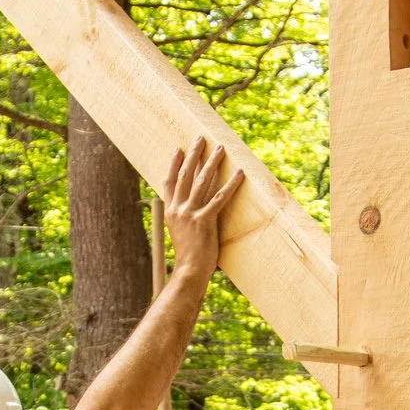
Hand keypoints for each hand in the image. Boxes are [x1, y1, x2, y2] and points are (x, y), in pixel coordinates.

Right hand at [163, 137, 244, 284]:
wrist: (189, 271)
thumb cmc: (188, 255)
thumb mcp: (180, 232)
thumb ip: (184, 218)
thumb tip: (190, 209)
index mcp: (171, 212)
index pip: (169, 182)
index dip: (174, 164)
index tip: (178, 149)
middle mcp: (178, 209)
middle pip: (185, 175)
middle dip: (194, 155)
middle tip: (201, 139)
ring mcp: (191, 214)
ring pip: (201, 182)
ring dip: (212, 163)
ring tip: (220, 149)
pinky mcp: (205, 221)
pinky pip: (219, 198)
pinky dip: (230, 184)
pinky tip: (239, 173)